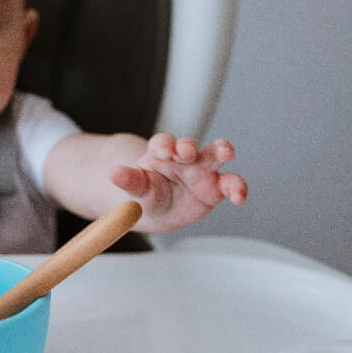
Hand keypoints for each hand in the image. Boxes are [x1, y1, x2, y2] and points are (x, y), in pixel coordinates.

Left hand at [109, 134, 246, 231]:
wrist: (161, 209)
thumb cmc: (148, 192)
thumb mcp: (137, 189)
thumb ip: (128, 181)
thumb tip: (112, 172)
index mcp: (161, 153)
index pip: (162, 143)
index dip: (163, 145)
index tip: (162, 151)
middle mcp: (184, 158)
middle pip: (189, 144)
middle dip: (189, 145)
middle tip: (185, 150)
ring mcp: (202, 170)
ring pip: (215, 155)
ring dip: (221, 150)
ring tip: (225, 152)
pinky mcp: (217, 186)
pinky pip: (230, 184)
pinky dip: (237, 188)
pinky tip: (238, 196)